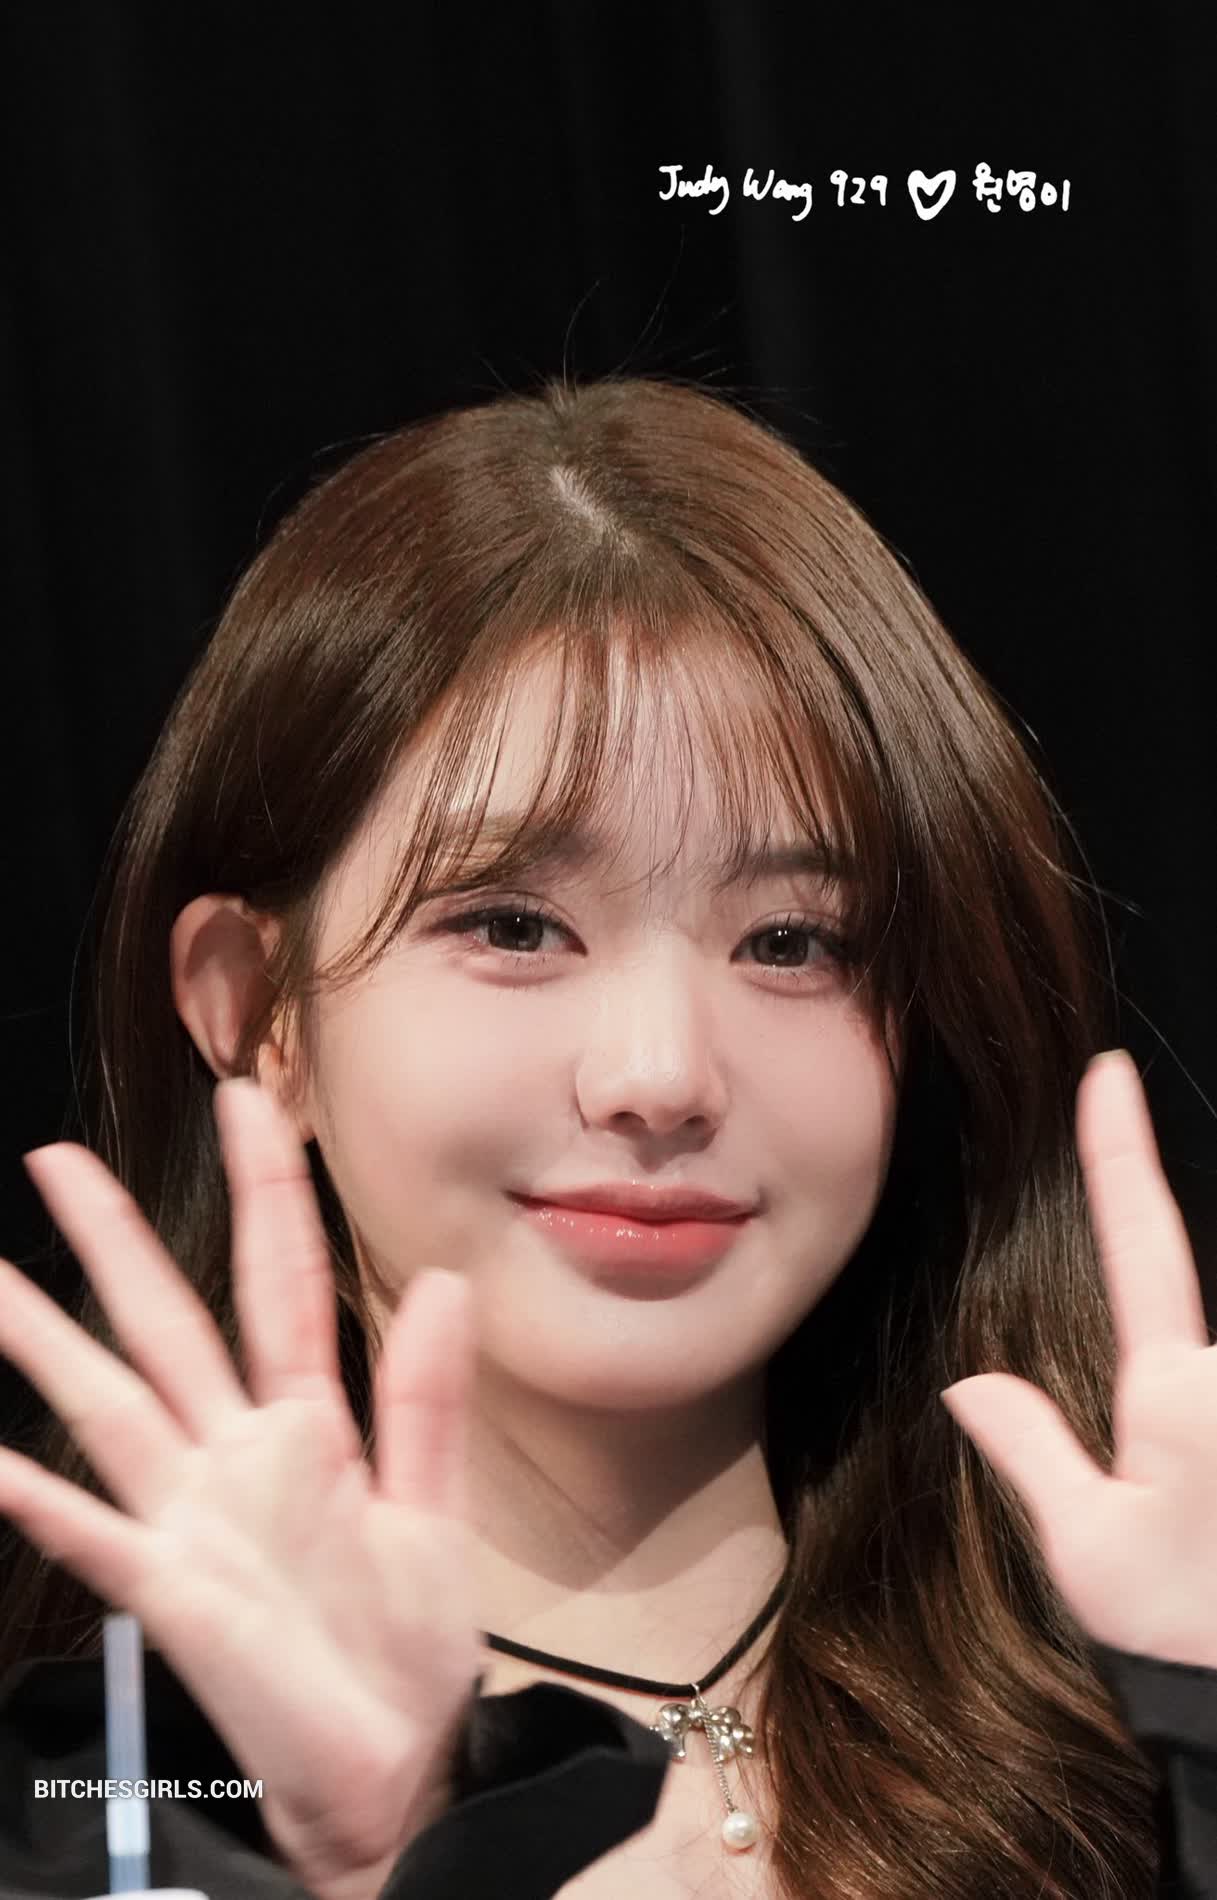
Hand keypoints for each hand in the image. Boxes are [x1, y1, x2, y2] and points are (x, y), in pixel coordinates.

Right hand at [0, 1077, 480, 1899]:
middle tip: (57, 1158)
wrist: (397, 1772)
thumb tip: (445, 1280)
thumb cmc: (411, 1650)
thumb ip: (428, 1399)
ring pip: (109, 1405)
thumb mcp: (434, 1512)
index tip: (249, 1104)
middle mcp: (239, 1455)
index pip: (283, 1284)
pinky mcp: (172, 1593)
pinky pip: (96, 1535)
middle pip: (167, 1323)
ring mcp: (195, 1517)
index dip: (267, 1193)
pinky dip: (40, 1499)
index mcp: (313, 1427)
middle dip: (115, 1240)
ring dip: (50, 1343)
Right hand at [940, 1048, 1216, 1669]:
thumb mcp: (1086, 1551)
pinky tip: (1211, 1517)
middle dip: (1180, 1406)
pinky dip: (1211, 1439)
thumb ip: (1032, 1451)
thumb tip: (969, 1382)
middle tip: (1190, 1524)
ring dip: (1201, 1444)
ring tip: (1205, 1529)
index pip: (1140, 1243)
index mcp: (1173, 1390)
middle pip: (1192, 1339)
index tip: (1112, 1074)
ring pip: (1214, 1383)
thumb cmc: (1183, 1633)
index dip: (1119, 1152)